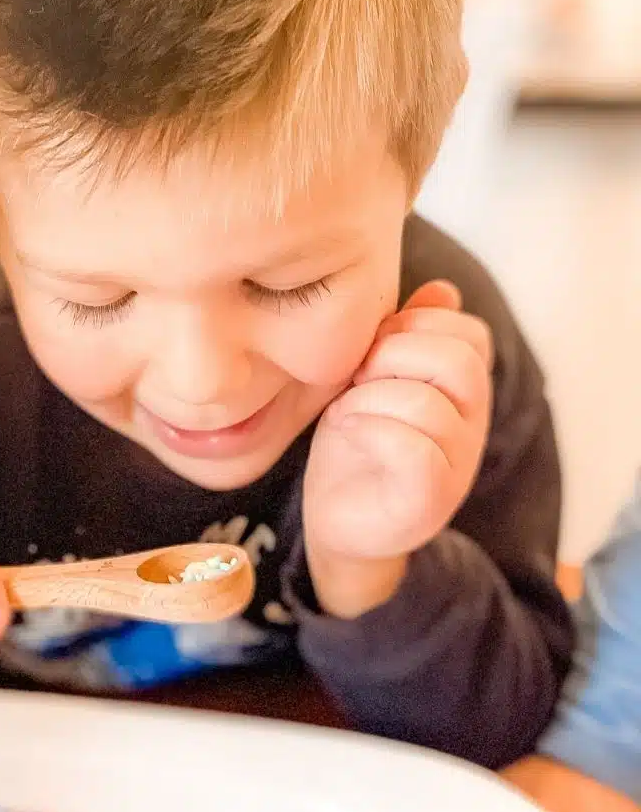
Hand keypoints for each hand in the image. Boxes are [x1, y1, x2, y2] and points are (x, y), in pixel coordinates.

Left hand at [303, 280, 492, 617]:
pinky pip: (415, 450)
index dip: (414, 326)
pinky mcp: (428, 501)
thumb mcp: (376, 375)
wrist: (338, 521)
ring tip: (345, 413)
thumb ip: (407, 334)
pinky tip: (346, 433)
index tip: (372, 347)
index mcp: (465, 391)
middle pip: (458, 362)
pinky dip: (369, 431)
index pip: (470, 333)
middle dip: (392, 357)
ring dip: (369, 399)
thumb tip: (442, 290)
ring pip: (428, 405)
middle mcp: (472, 427)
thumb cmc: (356, 440)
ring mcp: (456, 466)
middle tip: (356, 379)